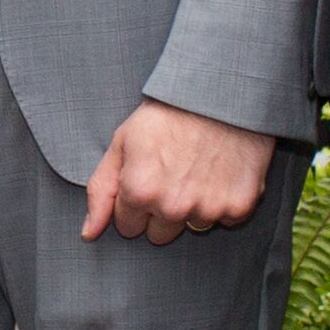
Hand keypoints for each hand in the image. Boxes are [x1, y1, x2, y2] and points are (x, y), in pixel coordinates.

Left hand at [82, 98, 279, 244]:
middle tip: (172, 175)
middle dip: (161, 211)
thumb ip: (101, 190)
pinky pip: (225, 220)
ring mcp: (208, 209)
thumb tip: (89, 233)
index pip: (127, 227)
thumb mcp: (122, 142)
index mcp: (140, 192)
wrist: (221, 94)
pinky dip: (224, 202)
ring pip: (192, 227)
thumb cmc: (168, 114)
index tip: (147, 178)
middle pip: (159, 235)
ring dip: (193, 207)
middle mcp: (173, 207)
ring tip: (198, 170)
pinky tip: (221, 174)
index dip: (135, 201)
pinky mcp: (239, 207)